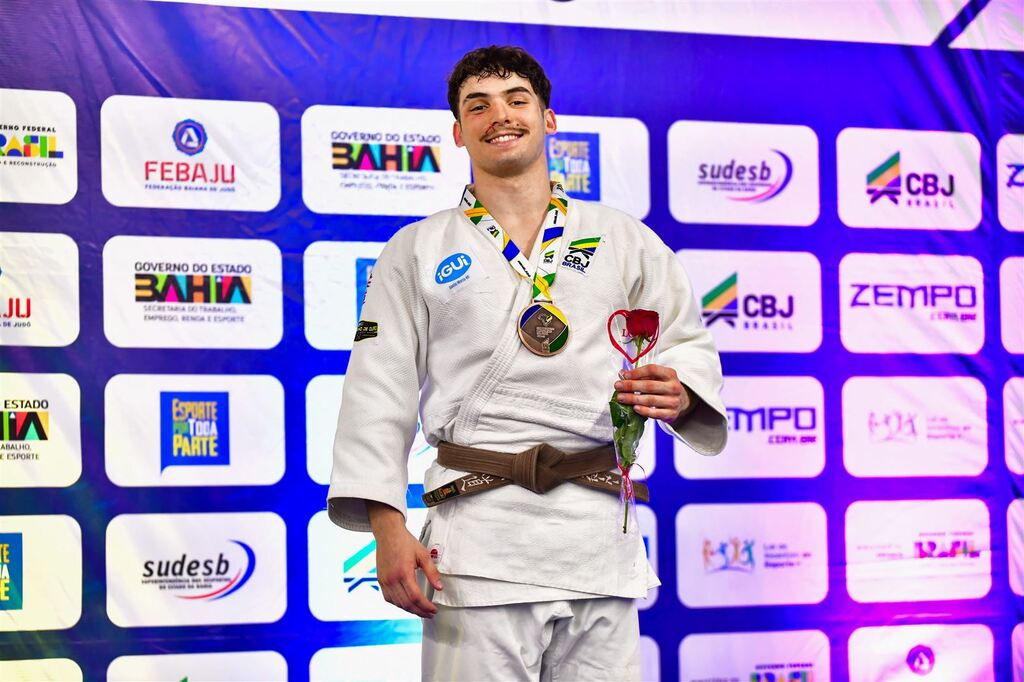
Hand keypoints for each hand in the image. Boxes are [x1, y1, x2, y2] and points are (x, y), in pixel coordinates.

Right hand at [367, 501, 442, 618]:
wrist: (388, 534)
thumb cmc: (406, 542)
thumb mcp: (423, 554)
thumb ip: (432, 572)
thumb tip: (439, 588)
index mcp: (404, 572)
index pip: (416, 597)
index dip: (426, 607)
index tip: (434, 610)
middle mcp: (392, 579)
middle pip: (407, 603)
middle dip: (420, 612)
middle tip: (430, 614)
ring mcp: (384, 581)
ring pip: (397, 603)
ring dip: (410, 610)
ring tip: (421, 611)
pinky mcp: (380, 580)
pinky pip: (389, 599)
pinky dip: (399, 604)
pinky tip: (407, 604)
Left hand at [614, 363, 692, 422]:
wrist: (680, 400)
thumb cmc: (663, 386)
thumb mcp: (656, 377)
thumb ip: (640, 375)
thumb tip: (622, 374)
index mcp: (670, 374)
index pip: (652, 370)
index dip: (637, 372)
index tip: (624, 375)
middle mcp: (674, 387)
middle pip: (650, 385)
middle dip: (631, 386)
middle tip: (618, 386)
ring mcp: (674, 401)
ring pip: (651, 400)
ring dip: (633, 399)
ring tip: (621, 398)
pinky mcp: (671, 413)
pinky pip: (655, 413)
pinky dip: (644, 411)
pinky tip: (634, 408)